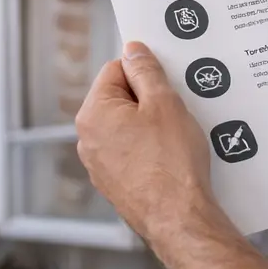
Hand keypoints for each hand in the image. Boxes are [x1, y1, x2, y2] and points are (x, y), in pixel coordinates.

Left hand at [75, 41, 219, 244]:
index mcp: (93, 114)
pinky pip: (133, 153)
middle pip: (120, 98)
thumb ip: (145, 70)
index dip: (144, 73)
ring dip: (151, 125)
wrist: (179, 218)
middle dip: (148, 100)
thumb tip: (133, 50)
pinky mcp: (116, 184)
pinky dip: (151, 150)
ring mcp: (100, 166)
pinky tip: (172, 158)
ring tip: (176, 137)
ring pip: (128, 127)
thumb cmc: (172, 162)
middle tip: (175, 110)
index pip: (115, 70)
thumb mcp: (164, 102)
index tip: (165, 84)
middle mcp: (88, 140)